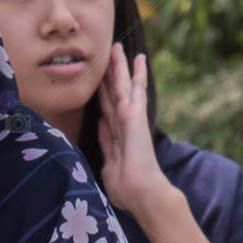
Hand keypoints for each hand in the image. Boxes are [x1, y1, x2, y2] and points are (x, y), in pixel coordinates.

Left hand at [97, 43, 171, 220]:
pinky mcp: (135, 117)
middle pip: (113, 93)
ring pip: (122, 86)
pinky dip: (137, 74)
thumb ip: (106, 144)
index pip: (107, 109)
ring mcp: (130, 119)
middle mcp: (123, 124)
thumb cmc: (126, 189)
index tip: (99, 81)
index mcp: (115, 136)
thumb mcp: (109, 164)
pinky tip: (139, 58)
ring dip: (119, 67)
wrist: (143, 194)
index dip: (102, 94)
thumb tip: (101, 127)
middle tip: (107, 53)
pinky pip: (136, 90)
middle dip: (109, 74)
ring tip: (116, 48)